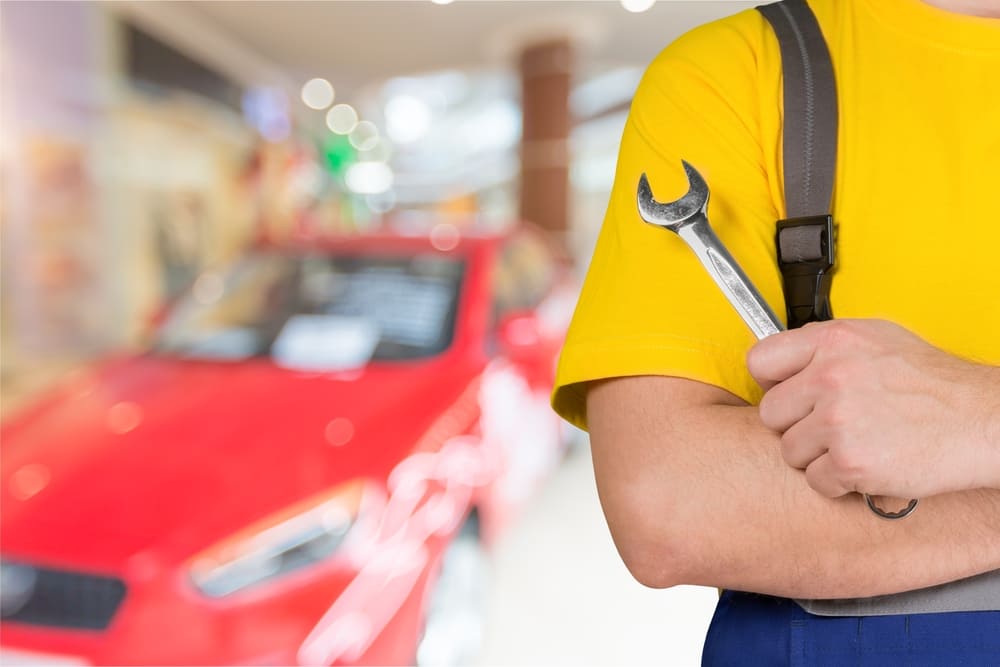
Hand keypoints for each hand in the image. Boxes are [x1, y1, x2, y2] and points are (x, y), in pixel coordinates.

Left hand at [746, 319, 999, 498]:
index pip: (760, 361)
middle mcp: (830, 377)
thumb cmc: (936, 384)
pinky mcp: (850, 462)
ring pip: (790, 451)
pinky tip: (865, 465)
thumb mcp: (877, 340)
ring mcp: (838, 421)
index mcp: (832, 341)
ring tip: (854, 444)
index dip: (771, 383)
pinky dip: (838, 482)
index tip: (786, 393)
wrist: (983, 421)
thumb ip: (826, 348)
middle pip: (770, 413)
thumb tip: (788, 360)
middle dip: (795, 424)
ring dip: (816, 455)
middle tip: (829, 426)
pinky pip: (815, 480)